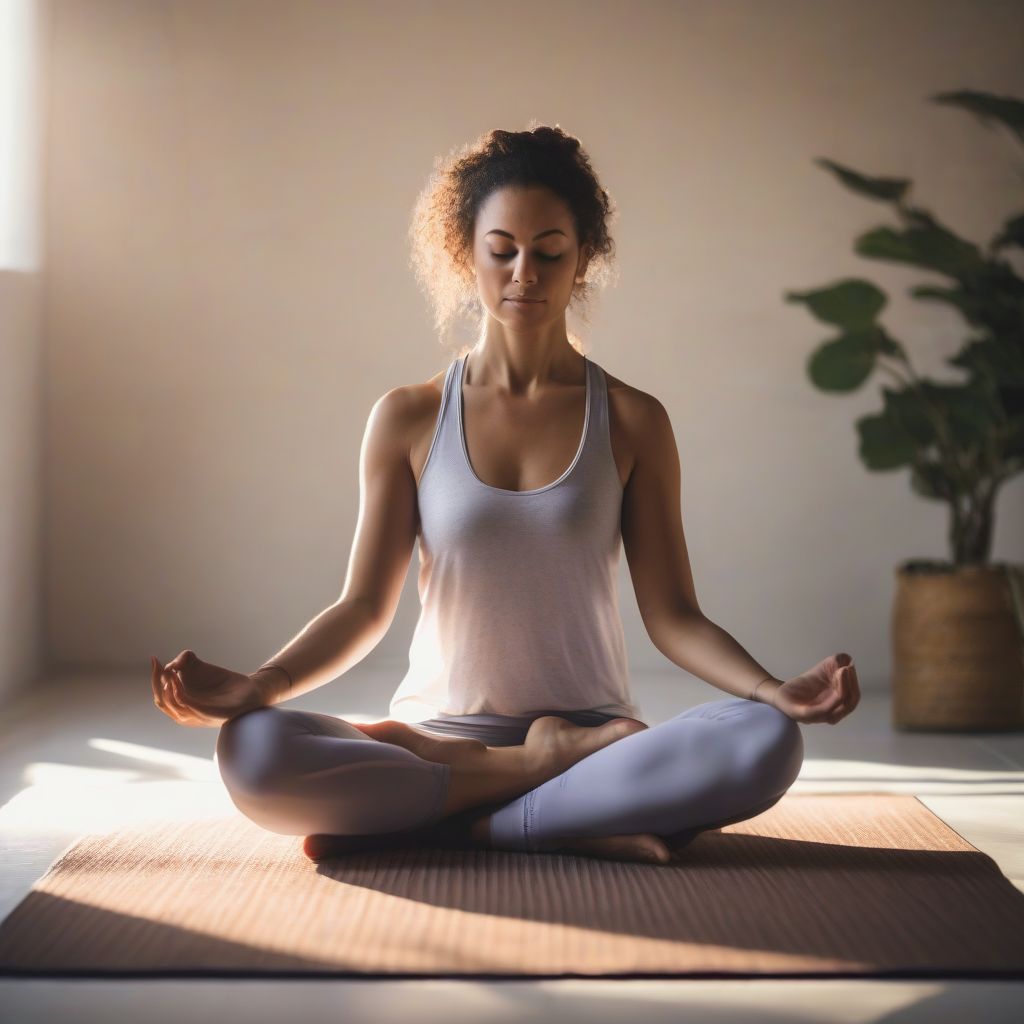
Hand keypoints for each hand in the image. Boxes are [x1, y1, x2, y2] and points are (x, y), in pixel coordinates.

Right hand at [150, 650, 268, 727]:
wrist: (250, 690)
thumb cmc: (224, 682)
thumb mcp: (201, 669)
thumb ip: (186, 662)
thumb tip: (172, 663)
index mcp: (183, 706)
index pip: (160, 695)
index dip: (154, 677)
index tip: (154, 659)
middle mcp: (187, 714)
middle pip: (161, 700)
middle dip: (156, 681)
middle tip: (157, 663)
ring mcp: (197, 716)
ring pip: (172, 704)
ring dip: (166, 687)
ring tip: (168, 671)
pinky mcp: (208, 714)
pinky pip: (187, 705)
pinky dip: (178, 693)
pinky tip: (176, 680)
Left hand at [772, 652, 860, 724]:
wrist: (780, 693)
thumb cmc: (803, 685)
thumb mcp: (821, 671)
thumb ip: (835, 664)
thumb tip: (847, 660)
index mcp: (837, 706)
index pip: (853, 698)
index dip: (853, 682)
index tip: (849, 667)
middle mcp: (829, 714)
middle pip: (849, 704)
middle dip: (850, 685)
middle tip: (846, 668)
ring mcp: (817, 717)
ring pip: (837, 709)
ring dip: (843, 689)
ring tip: (841, 670)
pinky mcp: (803, 716)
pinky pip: (821, 711)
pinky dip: (830, 700)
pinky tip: (830, 687)